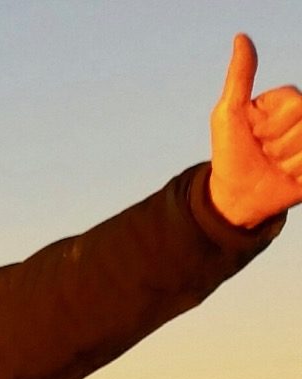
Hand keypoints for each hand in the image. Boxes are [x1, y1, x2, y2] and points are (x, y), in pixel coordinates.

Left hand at [209, 34, 301, 226]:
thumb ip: (240, 77)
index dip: (272, 126)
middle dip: (281, 146)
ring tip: (277, 167)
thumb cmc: (229, 153)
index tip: (255, 135)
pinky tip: (289, 178)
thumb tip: (241, 37)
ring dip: (290, 164)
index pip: (298, 103)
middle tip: (266, 154)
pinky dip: (299, 176)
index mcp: (285, 102)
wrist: (234, 196)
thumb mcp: (228, 114)